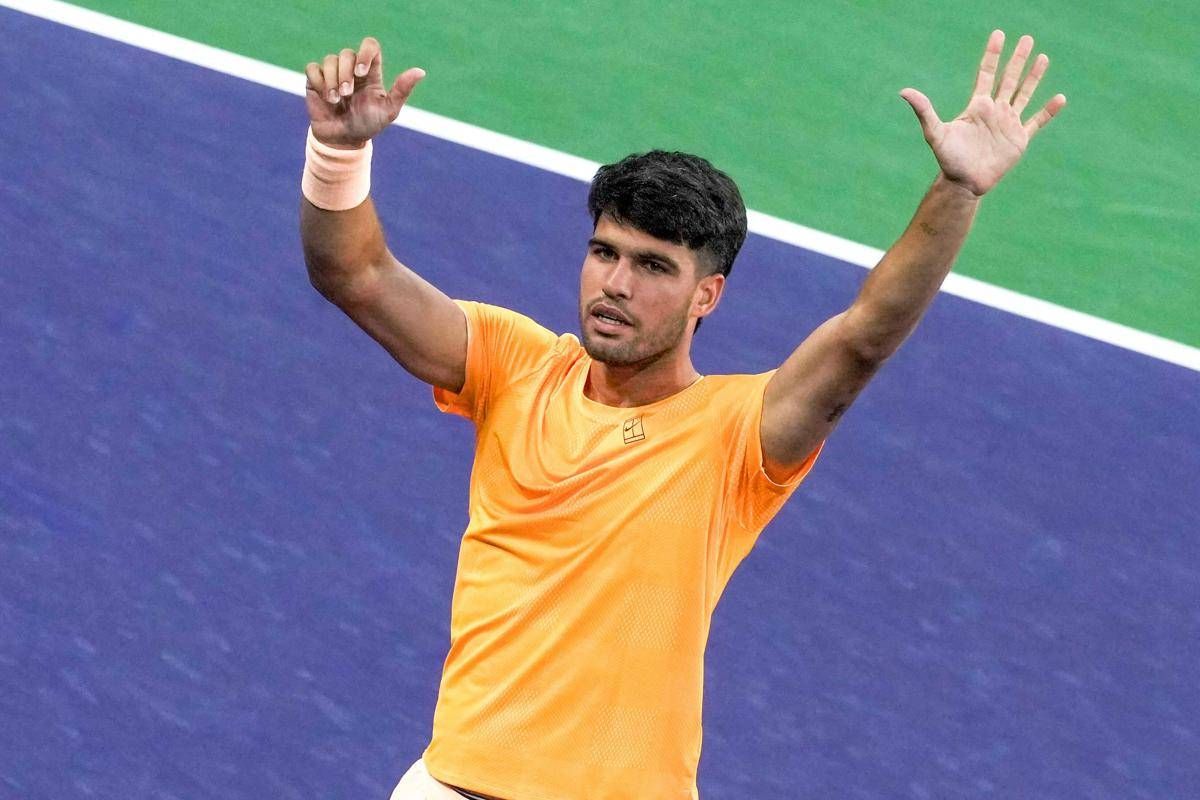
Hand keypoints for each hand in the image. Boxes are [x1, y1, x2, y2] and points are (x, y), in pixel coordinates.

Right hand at [304, 37, 424, 148]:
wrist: (344, 140)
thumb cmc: (368, 125)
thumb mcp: (389, 110)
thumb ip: (402, 90)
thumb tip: (421, 71)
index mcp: (370, 72)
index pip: (370, 46)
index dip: (365, 53)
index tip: (362, 72)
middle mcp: (351, 69)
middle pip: (346, 54)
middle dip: (346, 74)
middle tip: (347, 94)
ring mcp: (333, 73)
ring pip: (329, 60)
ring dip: (332, 80)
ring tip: (336, 100)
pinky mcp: (316, 80)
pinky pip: (313, 68)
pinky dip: (319, 82)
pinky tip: (326, 97)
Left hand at [900, 30, 1066, 195]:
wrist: (963, 183)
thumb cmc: (948, 159)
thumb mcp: (936, 132)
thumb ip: (924, 111)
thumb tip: (904, 91)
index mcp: (978, 106)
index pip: (987, 73)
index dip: (993, 54)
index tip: (999, 34)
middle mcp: (995, 111)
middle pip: (1009, 78)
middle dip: (1018, 59)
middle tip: (1027, 38)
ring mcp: (1008, 124)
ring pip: (1024, 94)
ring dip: (1034, 77)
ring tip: (1043, 57)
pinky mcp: (1019, 140)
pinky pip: (1037, 122)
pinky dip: (1048, 111)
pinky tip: (1060, 98)